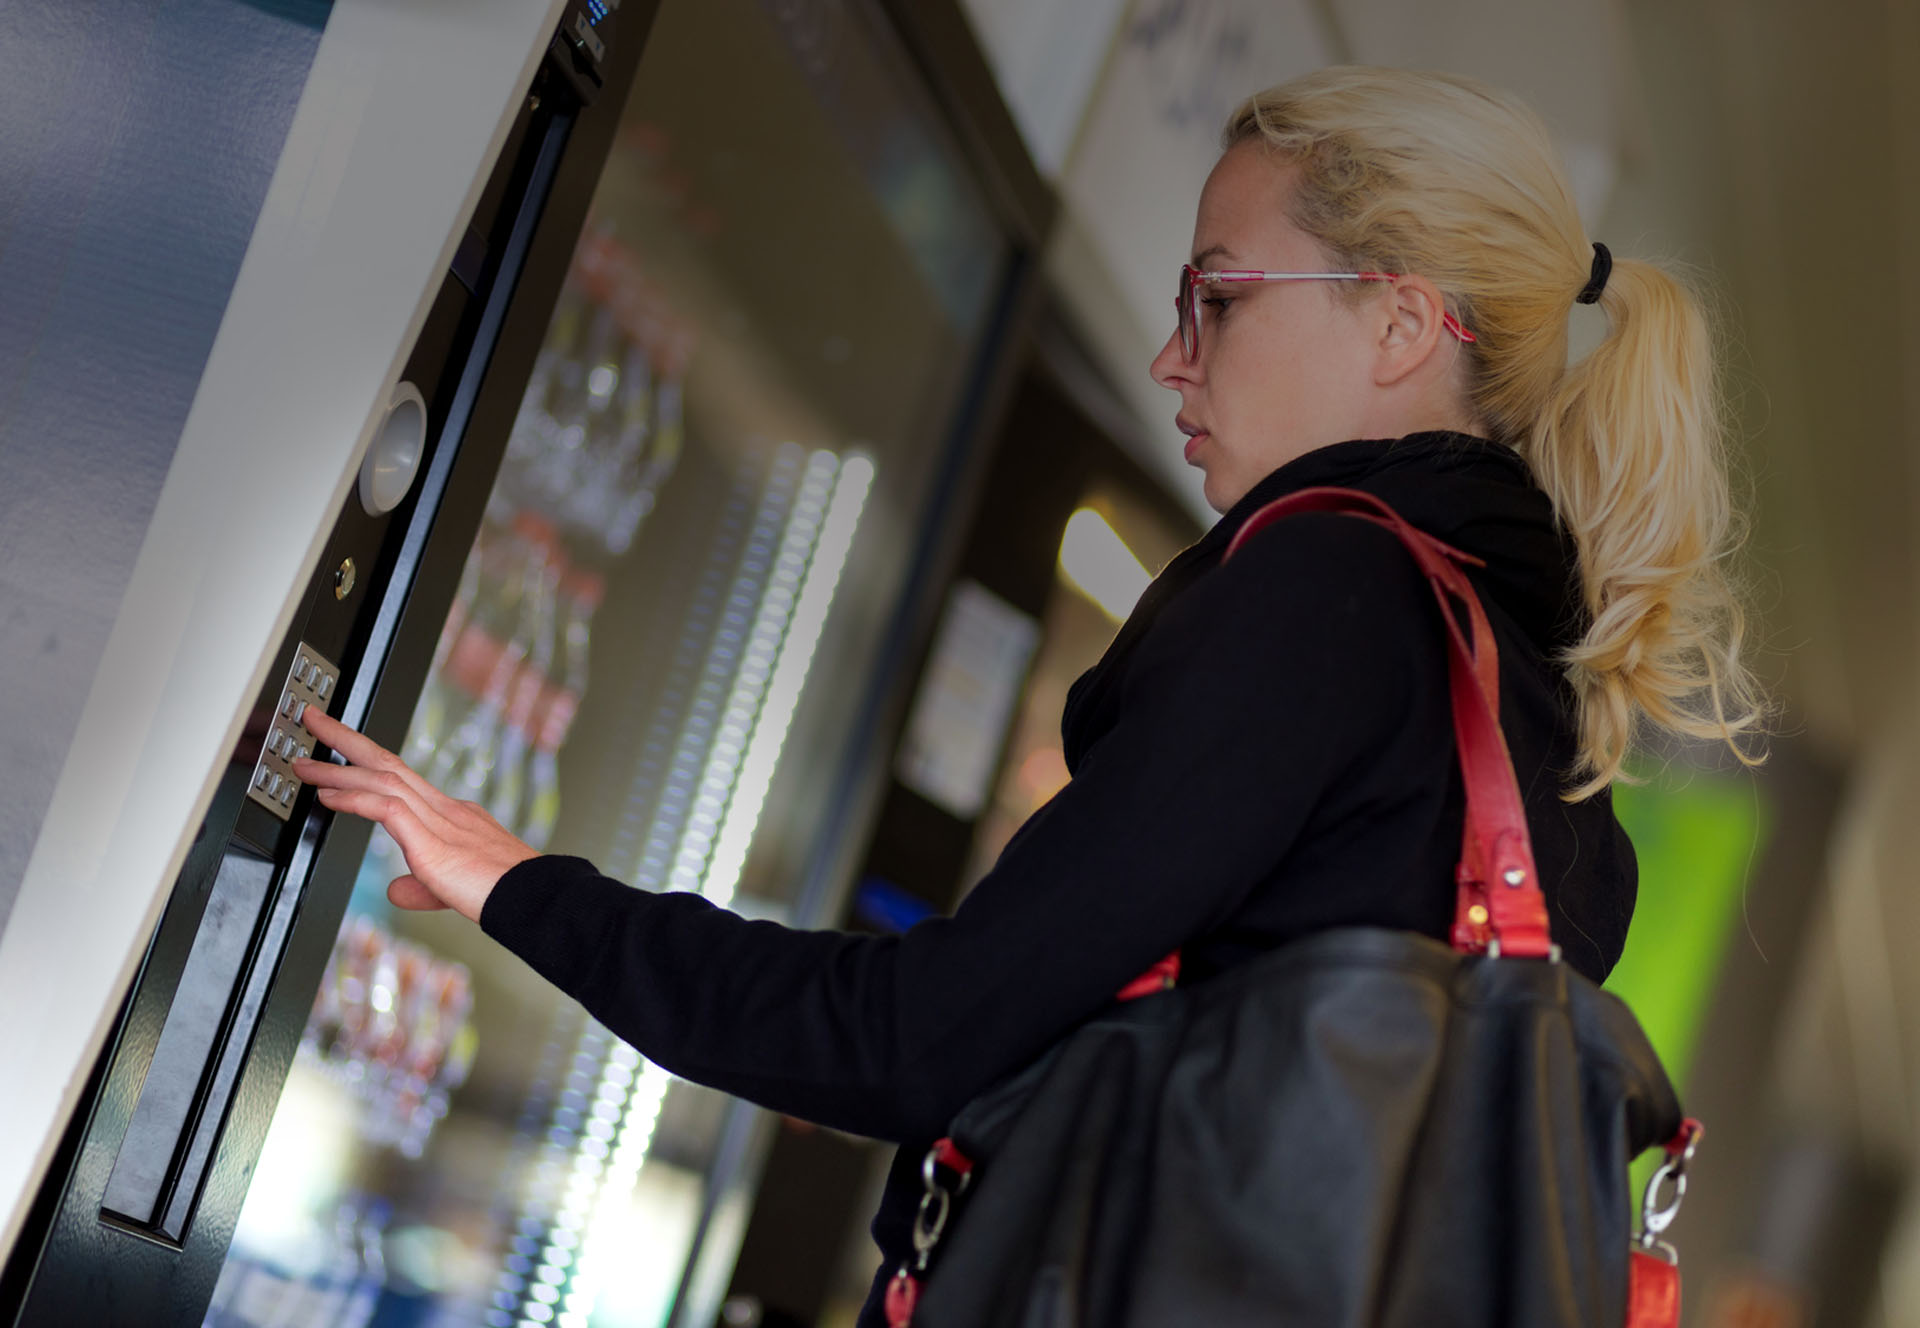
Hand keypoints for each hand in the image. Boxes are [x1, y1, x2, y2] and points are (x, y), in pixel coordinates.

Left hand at [293, 708, 537, 922]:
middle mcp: (446, 809)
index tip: (341, 751)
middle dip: (347, 740)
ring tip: (304, 762)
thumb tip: (394, 890)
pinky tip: (329, 794)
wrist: (537, 902)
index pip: (403, 778)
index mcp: (453, 816)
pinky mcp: (434, 843)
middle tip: (315, 720)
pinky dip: (355, 798)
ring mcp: (440, 821)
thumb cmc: (506, 896)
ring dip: (339, 767)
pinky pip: (387, 808)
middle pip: (389, 762)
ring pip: (383, 777)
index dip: (369, 762)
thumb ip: (420, 887)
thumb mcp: (450, 890)